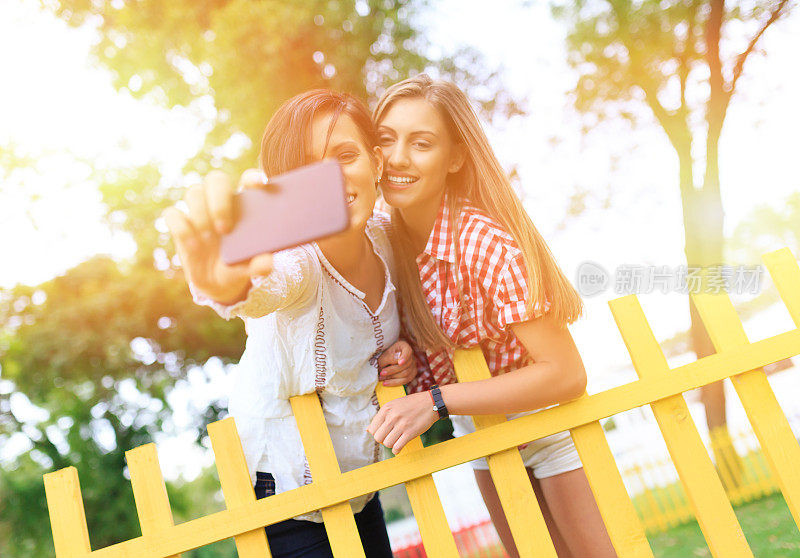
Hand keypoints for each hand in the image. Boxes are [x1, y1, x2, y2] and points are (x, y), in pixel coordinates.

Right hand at [162, 169, 273, 303]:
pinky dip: (181, 229)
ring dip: (201, 214)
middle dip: (220, 201)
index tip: (258, 184)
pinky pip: (172, 214)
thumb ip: (260, 264)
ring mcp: (198, 210)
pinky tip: (193, 246)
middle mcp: (220, 202)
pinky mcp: (180, 223)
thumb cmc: (238, 265)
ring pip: (194, 192)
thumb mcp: (250, 268)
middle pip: (217, 180)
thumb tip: (267, 262)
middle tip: (225, 229)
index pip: (247, 181)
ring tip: (209, 238)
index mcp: (243, 205)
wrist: (216, 282)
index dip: (252, 177)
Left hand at [367, 392, 436, 453]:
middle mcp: (392, 416)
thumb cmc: (411, 404)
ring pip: (387, 444)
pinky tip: (400, 446)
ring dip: (391, 445)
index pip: (372, 429)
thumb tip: (368, 430)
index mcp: (386, 409)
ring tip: (396, 440)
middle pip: (378, 438)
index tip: (384, 432)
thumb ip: (381, 416)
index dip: (377, 433)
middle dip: (383, 440)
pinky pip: (397, 447)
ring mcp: (401, 425)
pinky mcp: (410, 433)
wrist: (430, 403)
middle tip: (390, 437)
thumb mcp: (394, 405)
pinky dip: (397, 450)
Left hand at [377, 340, 415, 386]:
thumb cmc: (386, 355)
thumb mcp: (385, 354)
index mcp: (405, 347)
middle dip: (392, 370)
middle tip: (381, 373)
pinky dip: (394, 383)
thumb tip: (389, 364)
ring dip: (392, 377)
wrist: (387, 360)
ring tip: (381, 378)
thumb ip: (387, 358)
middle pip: (405, 365)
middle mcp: (411, 357)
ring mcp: (413, 366)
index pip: (408, 352)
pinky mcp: (411, 375)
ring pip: (405, 374)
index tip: (399, 362)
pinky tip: (385, 383)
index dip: (404, 357)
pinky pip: (405, 381)